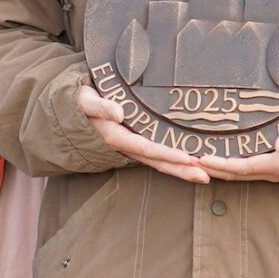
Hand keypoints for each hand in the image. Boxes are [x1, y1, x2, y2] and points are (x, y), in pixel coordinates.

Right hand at [76, 87, 210, 183]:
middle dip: (182, 170)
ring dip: (182, 170)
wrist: (71, 109)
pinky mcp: (136, 144)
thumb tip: (118, 113)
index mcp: (116, 137)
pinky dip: (175, 162)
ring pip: (160, 162)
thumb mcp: (86, 101)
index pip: (146, 148)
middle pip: (158, 161)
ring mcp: (133, 147)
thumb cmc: (81, 102)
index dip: (167, 154)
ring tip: (206, 175)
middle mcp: (126, 146)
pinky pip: (158, 156)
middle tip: (206, 176)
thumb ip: (100, 106)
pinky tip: (192, 163)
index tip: (187, 158)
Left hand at [200, 119, 278, 183]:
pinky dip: (232, 165)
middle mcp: (277, 170)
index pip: (243, 166)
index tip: (199, 158)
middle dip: (212, 168)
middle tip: (186, 160)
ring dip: (219, 168)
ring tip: (196, 160)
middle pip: (236, 173)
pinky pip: (249, 168)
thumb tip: (278, 142)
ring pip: (241, 173)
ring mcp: (277, 170)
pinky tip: (221, 157)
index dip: (220, 164)